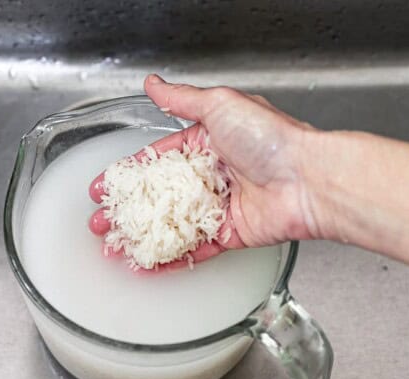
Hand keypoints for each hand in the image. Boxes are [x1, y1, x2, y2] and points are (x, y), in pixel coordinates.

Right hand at [88, 74, 323, 266]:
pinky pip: (196, 249)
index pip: (157, 161)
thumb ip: (182, 99)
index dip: (128, 174)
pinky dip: (172, 259)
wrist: (307, 179)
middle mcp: (211, 176)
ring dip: (142, 236)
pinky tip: (146, 265)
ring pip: (173, 225)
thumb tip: (153, 83)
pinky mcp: (231, 234)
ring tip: (114, 246)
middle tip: (101, 224)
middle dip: (128, 211)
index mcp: (207, 144)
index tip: (104, 187)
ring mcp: (219, 207)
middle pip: (159, 197)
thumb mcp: (220, 106)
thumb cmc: (270, 138)